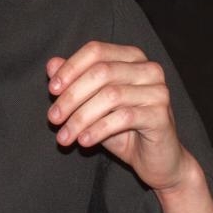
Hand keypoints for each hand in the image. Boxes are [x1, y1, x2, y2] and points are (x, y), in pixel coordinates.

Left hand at [46, 41, 188, 191]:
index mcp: (132, 57)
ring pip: (110, 96)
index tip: (51, 90)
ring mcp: (158, 91)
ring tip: (64, 137)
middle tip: (53, 118)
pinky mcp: (161, 115)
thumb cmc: (123, 129)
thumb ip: (75, 82)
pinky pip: (123, 118)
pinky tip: (84, 141)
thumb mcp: (93, 104)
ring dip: (81, 117)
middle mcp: (148, 69)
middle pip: (101, 72)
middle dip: (71, 96)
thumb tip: (51, 64)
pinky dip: (98, 129)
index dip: (70, 68)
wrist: (157, 161)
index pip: (96, 51)